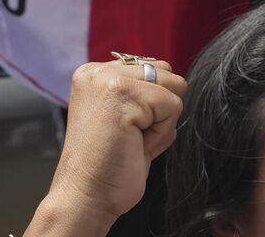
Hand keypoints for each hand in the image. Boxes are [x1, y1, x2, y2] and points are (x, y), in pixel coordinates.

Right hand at [40, 59, 186, 223]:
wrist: (86, 196)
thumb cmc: (108, 166)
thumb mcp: (124, 117)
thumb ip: (142, 93)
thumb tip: (178, 82)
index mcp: (95, 74)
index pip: (153, 68)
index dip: (152, 105)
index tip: (125, 129)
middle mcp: (98, 72)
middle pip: (166, 74)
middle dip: (160, 110)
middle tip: (130, 137)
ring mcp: (108, 80)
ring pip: (172, 89)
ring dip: (161, 123)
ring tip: (132, 141)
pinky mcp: (122, 95)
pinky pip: (171, 107)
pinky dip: (161, 133)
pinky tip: (134, 145)